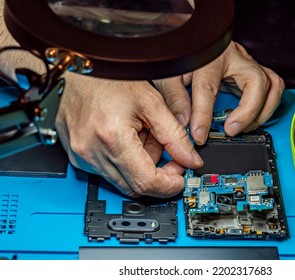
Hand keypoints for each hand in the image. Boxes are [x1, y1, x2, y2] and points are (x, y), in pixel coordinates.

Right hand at [55, 73, 202, 196]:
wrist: (82, 67)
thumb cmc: (112, 78)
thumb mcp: (152, 103)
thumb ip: (175, 136)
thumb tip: (190, 159)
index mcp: (111, 138)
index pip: (145, 182)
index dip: (168, 186)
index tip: (180, 178)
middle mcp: (91, 152)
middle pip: (133, 185)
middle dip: (157, 175)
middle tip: (169, 155)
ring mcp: (81, 155)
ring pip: (121, 179)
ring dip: (140, 166)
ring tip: (144, 136)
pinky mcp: (76, 154)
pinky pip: (106, 170)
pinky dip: (124, 160)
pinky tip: (128, 138)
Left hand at [154, 41, 284, 144]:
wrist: (193, 40)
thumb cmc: (183, 56)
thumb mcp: (169, 74)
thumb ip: (175, 97)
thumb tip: (184, 122)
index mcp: (209, 57)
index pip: (209, 89)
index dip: (204, 116)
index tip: (200, 135)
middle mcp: (234, 57)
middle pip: (257, 82)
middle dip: (248, 112)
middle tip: (231, 131)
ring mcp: (248, 63)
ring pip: (272, 85)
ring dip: (262, 111)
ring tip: (243, 128)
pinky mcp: (254, 70)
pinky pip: (272, 88)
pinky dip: (266, 106)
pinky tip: (251, 119)